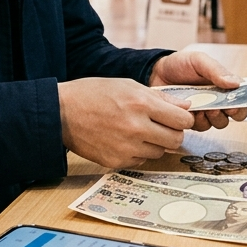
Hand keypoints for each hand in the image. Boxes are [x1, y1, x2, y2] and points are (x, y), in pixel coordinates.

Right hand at [60, 78, 195, 167]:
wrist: (61, 113)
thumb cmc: (93, 94)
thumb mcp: (127, 85)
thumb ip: (159, 97)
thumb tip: (185, 107)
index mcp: (141, 104)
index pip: (182, 120)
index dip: (183, 119)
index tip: (178, 117)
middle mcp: (136, 128)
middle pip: (176, 139)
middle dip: (173, 133)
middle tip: (162, 126)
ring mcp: (126, 147)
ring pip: (160, 152)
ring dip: (156, 143)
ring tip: (139, 131)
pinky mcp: (116, 161)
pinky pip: (141, 160)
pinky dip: (139, 152)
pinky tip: (125, 140)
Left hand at [149, 51, 246, 130]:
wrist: (156, 73)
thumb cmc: (180, 64)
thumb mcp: (199, 61)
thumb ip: (216, 70)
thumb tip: (236, 83)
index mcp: (224, 85)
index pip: (242, 99)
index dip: (243, 104)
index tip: (236, 104)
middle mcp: (217, 100)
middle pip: (233, 116)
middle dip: (227, 113)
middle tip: (218, 107)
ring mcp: (205, 111)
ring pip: (217, 124)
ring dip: (212, 118)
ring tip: (202, 108)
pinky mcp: (191, 120)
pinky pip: (200, 127)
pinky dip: (197, 121)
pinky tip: (190, 111)